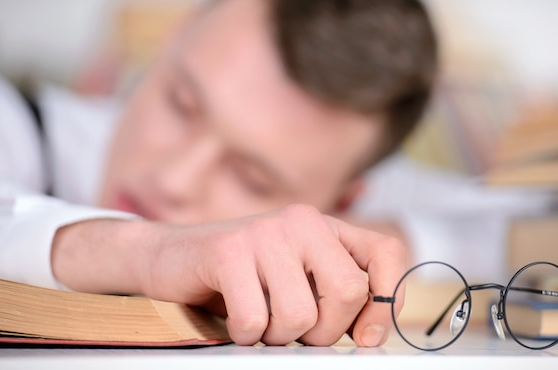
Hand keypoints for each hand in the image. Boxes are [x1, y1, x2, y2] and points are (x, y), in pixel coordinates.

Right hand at [52, 204, 406, 345]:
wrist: (170, 257)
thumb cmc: (240, 277)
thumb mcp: (296, 279)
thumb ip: (334, 294)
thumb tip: (371, 333)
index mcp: (324, 226)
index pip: (386, 252)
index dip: (386, 299)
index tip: (365, 334)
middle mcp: (301, 221)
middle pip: (348, 292)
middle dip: (324, 331)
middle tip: (294, 330)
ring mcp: (264, 232)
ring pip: (301, 315)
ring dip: (278, 336)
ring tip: (260, 319)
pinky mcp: (227, 251)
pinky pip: (254, 320)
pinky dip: (244, 334)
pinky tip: (233, 316)